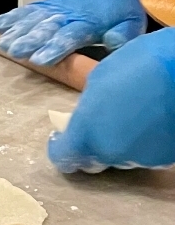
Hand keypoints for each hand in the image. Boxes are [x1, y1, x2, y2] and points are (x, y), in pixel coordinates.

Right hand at [0, 0, 145, 64]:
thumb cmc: (118, 4)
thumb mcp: (132, 20)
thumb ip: (123, 34)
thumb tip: (113, 43)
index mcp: (89, 21)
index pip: (69, 36)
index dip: (54, 48)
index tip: (40, 59)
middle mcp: (67, 14)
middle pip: (45, 28)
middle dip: (28, 40)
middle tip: (14, 51)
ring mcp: (53, 8)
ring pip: (32, 19)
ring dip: (16, 31)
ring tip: (2, 43)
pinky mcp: (45, 5)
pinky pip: (26, 10)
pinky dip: (11, 17)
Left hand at [49, 28, 174, 171]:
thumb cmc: (139, 64)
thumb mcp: (100, 79)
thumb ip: (89, 107)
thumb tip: (89, 116)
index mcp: (87, 132)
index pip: (64, 157)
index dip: (60, 147)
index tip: (61, 137)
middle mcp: (111, 152)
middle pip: (92, 160)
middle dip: (90, 146)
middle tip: (97, 124)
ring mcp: (140, 159)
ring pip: (120, 157)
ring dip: (118, 143)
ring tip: (128, 117)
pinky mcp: (164, 159)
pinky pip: (145, 154)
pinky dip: (142, 142)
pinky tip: (149, 121)